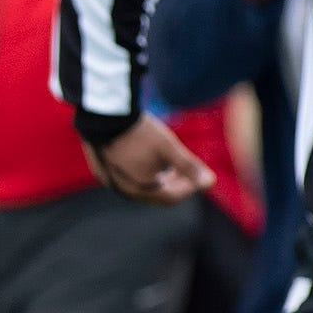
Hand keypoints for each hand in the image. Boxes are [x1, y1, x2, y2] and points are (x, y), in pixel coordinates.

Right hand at [85, 116, 212, 205]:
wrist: (103, 114)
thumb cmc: (139, 132)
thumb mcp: (168, 147)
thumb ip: (189, 166)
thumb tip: (211, 182)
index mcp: (141, 189)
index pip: (171, 197)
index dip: (188, 188)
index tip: (197, 176)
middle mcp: (124, 189)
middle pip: (155, 194)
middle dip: (173, 184)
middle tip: (184, 171)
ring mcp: (110, 180)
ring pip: (139, 186)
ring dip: (156, 178)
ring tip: (166, 163)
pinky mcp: (101, 168)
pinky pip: (125, 177)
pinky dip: (140, 172)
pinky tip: (144, 156)